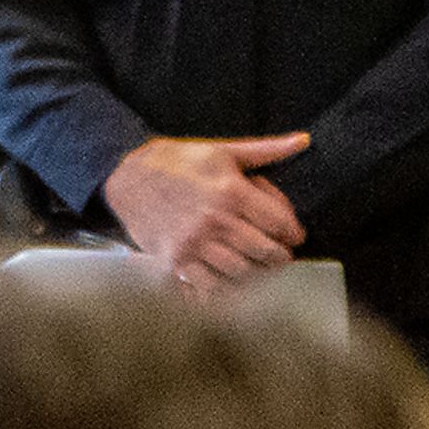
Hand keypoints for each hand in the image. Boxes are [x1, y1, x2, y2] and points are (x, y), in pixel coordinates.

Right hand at [103, 133, 311, 292]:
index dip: (292, 232)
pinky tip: (229, 281)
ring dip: (255, 274)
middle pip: (264, 251)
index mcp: (231, 190)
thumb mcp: (221, 150)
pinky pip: (209, 285)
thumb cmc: (175, 161)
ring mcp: (194, 242)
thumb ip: (265, 150)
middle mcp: (215, 218)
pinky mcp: (175, 260)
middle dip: (278, 257)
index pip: (278, 222)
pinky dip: (224, 288)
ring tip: (258, 268)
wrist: (126, 176)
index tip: (293, 237)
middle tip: (280, 257)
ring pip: (241, 271)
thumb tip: (303, 140)